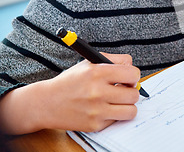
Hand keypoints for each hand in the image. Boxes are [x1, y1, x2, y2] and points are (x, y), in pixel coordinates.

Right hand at [0, 53, 140, 133]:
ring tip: (117, 101)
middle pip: (134, 94)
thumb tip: (132, 68)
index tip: (129, 78)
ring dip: (127, 105)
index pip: (133, 74)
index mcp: (97, 72)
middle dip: (131, 91)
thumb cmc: (71, 81)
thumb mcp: (89, 62)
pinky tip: (103, 109)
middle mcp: (97, 92)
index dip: (133, 76)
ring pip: (131, 110)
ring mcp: (97, 110)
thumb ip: (114, 60)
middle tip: (123, 90)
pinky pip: (117, 120)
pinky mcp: (94, 125)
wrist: (46, 103)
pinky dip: (114, 115)